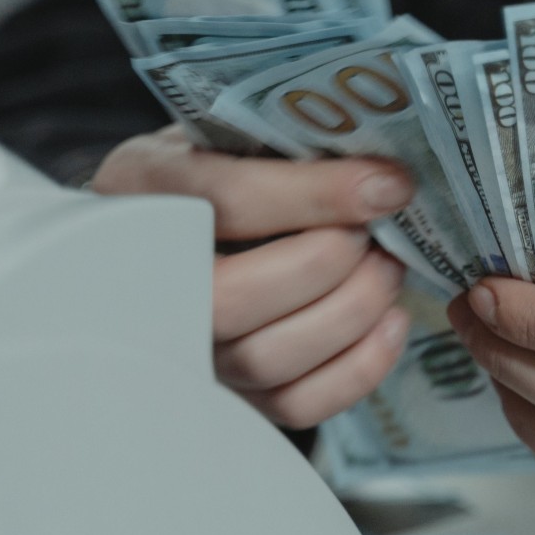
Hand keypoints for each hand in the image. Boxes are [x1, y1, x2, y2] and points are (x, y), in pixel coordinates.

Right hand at [93, 124, 413, 427]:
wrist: (184, 220)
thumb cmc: (219, 165)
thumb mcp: (234, 130)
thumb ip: (285, 144)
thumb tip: (381, 175)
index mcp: (144, 190)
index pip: (224, 200)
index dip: (315, 194)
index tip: (388, 185)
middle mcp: (149, 278)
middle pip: (234, 298)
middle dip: (327, 263)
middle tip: (377, 233)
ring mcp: (189, 346)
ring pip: (266, 357)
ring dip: (349, 312)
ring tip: (387, 268)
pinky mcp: (234, 391)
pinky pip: (294, 404)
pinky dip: (358, 368)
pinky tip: (389, 321)